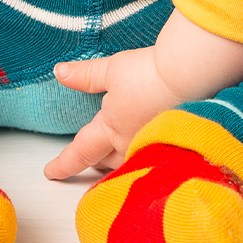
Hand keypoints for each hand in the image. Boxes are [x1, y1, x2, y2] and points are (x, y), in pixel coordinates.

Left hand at [44, 8, 242, 179]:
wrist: (191, 76)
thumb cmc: (150, 73)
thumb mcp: (112, 70)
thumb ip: (85, 75)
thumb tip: (59, 72)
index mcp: (110, 128)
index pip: (80, 152)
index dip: (63, 164)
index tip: (51, 173)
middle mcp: (130, 144)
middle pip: (106, 163)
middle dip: (96, 162)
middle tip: (91, 160)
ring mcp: (153, 148)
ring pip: (131, 164)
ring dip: (121, 163)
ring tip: (120, 157)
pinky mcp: (175, 144)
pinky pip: (154, 161)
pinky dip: (148, 159)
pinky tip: (154, 154)